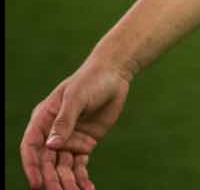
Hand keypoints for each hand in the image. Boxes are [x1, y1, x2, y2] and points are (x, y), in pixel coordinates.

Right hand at [20, 58, 130, 189]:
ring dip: (67, 183)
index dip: (32, 166)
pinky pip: (79, 166)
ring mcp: (69, 140)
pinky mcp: (84, 144)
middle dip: (52, 179)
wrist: (115, 74)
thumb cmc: (91, 80)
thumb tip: (51, 146)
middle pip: (47, 161)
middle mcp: (53, 133)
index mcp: (43, 119)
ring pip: (63, 167)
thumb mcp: (76, 97)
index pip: (31, 147)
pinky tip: (87, 189)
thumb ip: (64, 121)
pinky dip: (82, 178)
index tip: (37, 183)